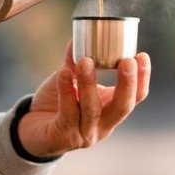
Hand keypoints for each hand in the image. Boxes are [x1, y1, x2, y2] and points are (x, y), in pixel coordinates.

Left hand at [17, 42, 150, 158]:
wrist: (31, 132)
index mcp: (111, 111)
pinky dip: (66, 90)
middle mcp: (103, 125)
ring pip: (92, 109)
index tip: (142, 55)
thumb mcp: (71, 83)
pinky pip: (68, 112)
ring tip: (86, 61)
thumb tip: (77, 37)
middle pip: (123, 107)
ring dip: (90, 83)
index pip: (136, 97)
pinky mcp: (65, 137)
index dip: (142, 78)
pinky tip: (64, 73)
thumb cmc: (56, 106)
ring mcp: (85, 134)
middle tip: (127, 61)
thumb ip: (75, 63)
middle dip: (127, 84)